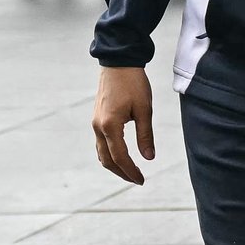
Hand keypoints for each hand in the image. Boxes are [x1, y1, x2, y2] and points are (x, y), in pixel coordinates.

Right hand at [92, 66, 154, 184]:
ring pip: (101, 152)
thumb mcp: (145, 110)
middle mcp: (98, 127)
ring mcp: (95, 123)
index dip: (130, 171)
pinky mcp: (97, 119)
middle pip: (107, 159)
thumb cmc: (134, 84)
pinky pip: (100, 143)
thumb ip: (145, 135)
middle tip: (137, 180)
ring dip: (114, 165)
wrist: (118, 64)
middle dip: (121, 172)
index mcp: (110, 126)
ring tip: (130, 172)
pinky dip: (110, 154)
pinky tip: (121, 157)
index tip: (141, 180)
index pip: (120, 157)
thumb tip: (149, 157)